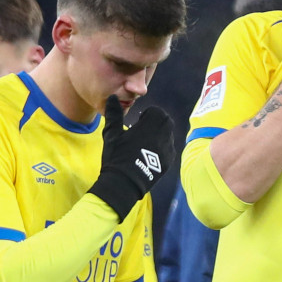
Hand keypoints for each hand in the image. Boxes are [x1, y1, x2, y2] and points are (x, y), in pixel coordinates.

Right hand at [88, 98, 175, 220]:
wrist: (124, 184)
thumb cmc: (117, 156)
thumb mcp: (112, 134)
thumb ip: (114, 114)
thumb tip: (112, 97)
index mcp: (150, 126)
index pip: (157, 112)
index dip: (148, 114)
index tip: (138, 120)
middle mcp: (163, 135)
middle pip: (166, 122)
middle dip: (156, 123)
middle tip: (143, 130)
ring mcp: (168, 150)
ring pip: (169, 135)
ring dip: (160, 135)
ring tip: (145, 143)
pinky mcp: (169, 162)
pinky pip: (169, 149)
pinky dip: (161, 148)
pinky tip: (148, 155)